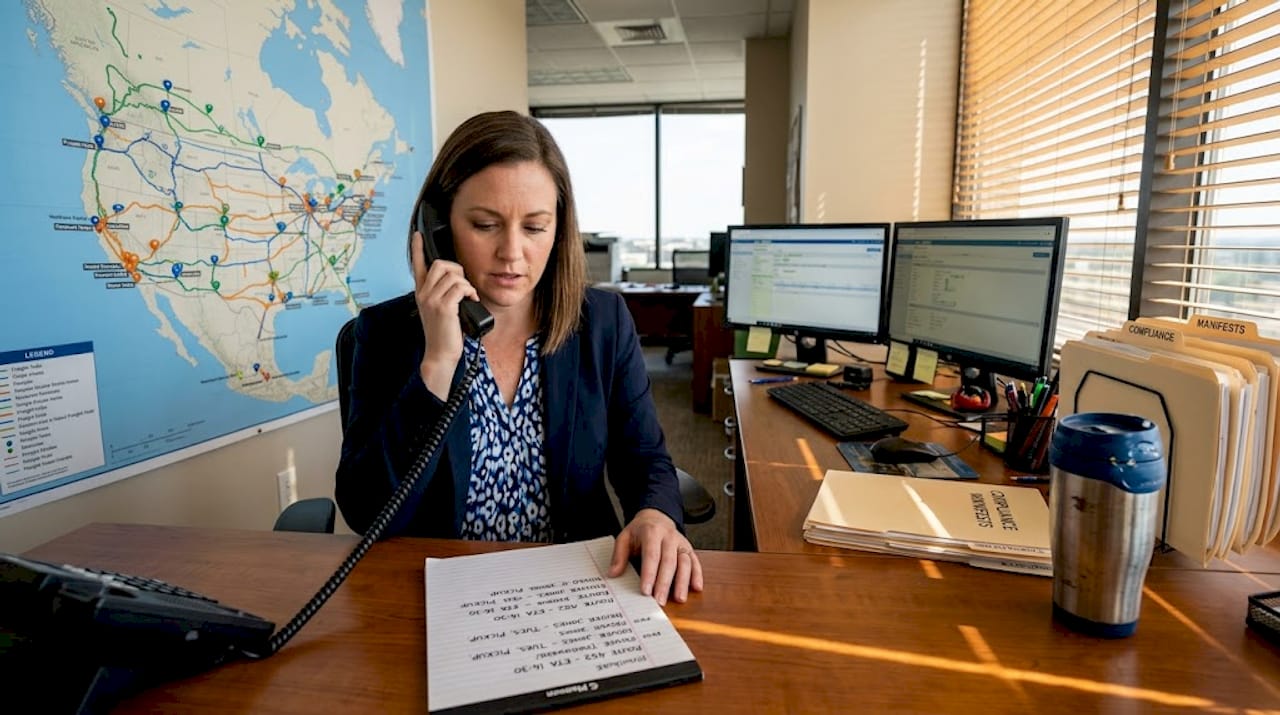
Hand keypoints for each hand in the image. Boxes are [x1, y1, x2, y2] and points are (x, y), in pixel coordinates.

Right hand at [411, 230, 477, 398]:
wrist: (440, 354)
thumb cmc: (444, 334)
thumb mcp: (440, 310)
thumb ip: (443, 294)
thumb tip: (458, 281)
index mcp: (421, 293)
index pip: (416, 265)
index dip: (417, 249)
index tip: (417, 235)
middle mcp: (423, 294)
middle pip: (440, 264)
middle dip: (457, 269)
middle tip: (463, 285)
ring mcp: (431, 299)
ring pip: (453, 275)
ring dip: (466, 284)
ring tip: (469, 296)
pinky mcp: (443, 307)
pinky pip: (460, 287)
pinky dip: (470, 291)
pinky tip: (471, 300)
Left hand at [609, 508, 703, 604]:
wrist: (656, 517)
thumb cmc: (640, 531)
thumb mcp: (625, 537)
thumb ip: (619, 555)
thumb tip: (613, 574)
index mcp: (652, 532)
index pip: (651, 555)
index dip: (649, 573)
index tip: (645, 590)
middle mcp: (669, 536)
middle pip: (669, 561)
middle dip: (664, 582)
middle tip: (659, 600)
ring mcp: (680, 543)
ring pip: (685, 562)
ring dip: (683, 581)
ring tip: (679, 599)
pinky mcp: (689, 549)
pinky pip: (695, 561)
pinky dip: (697, 575)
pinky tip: (696, 587)